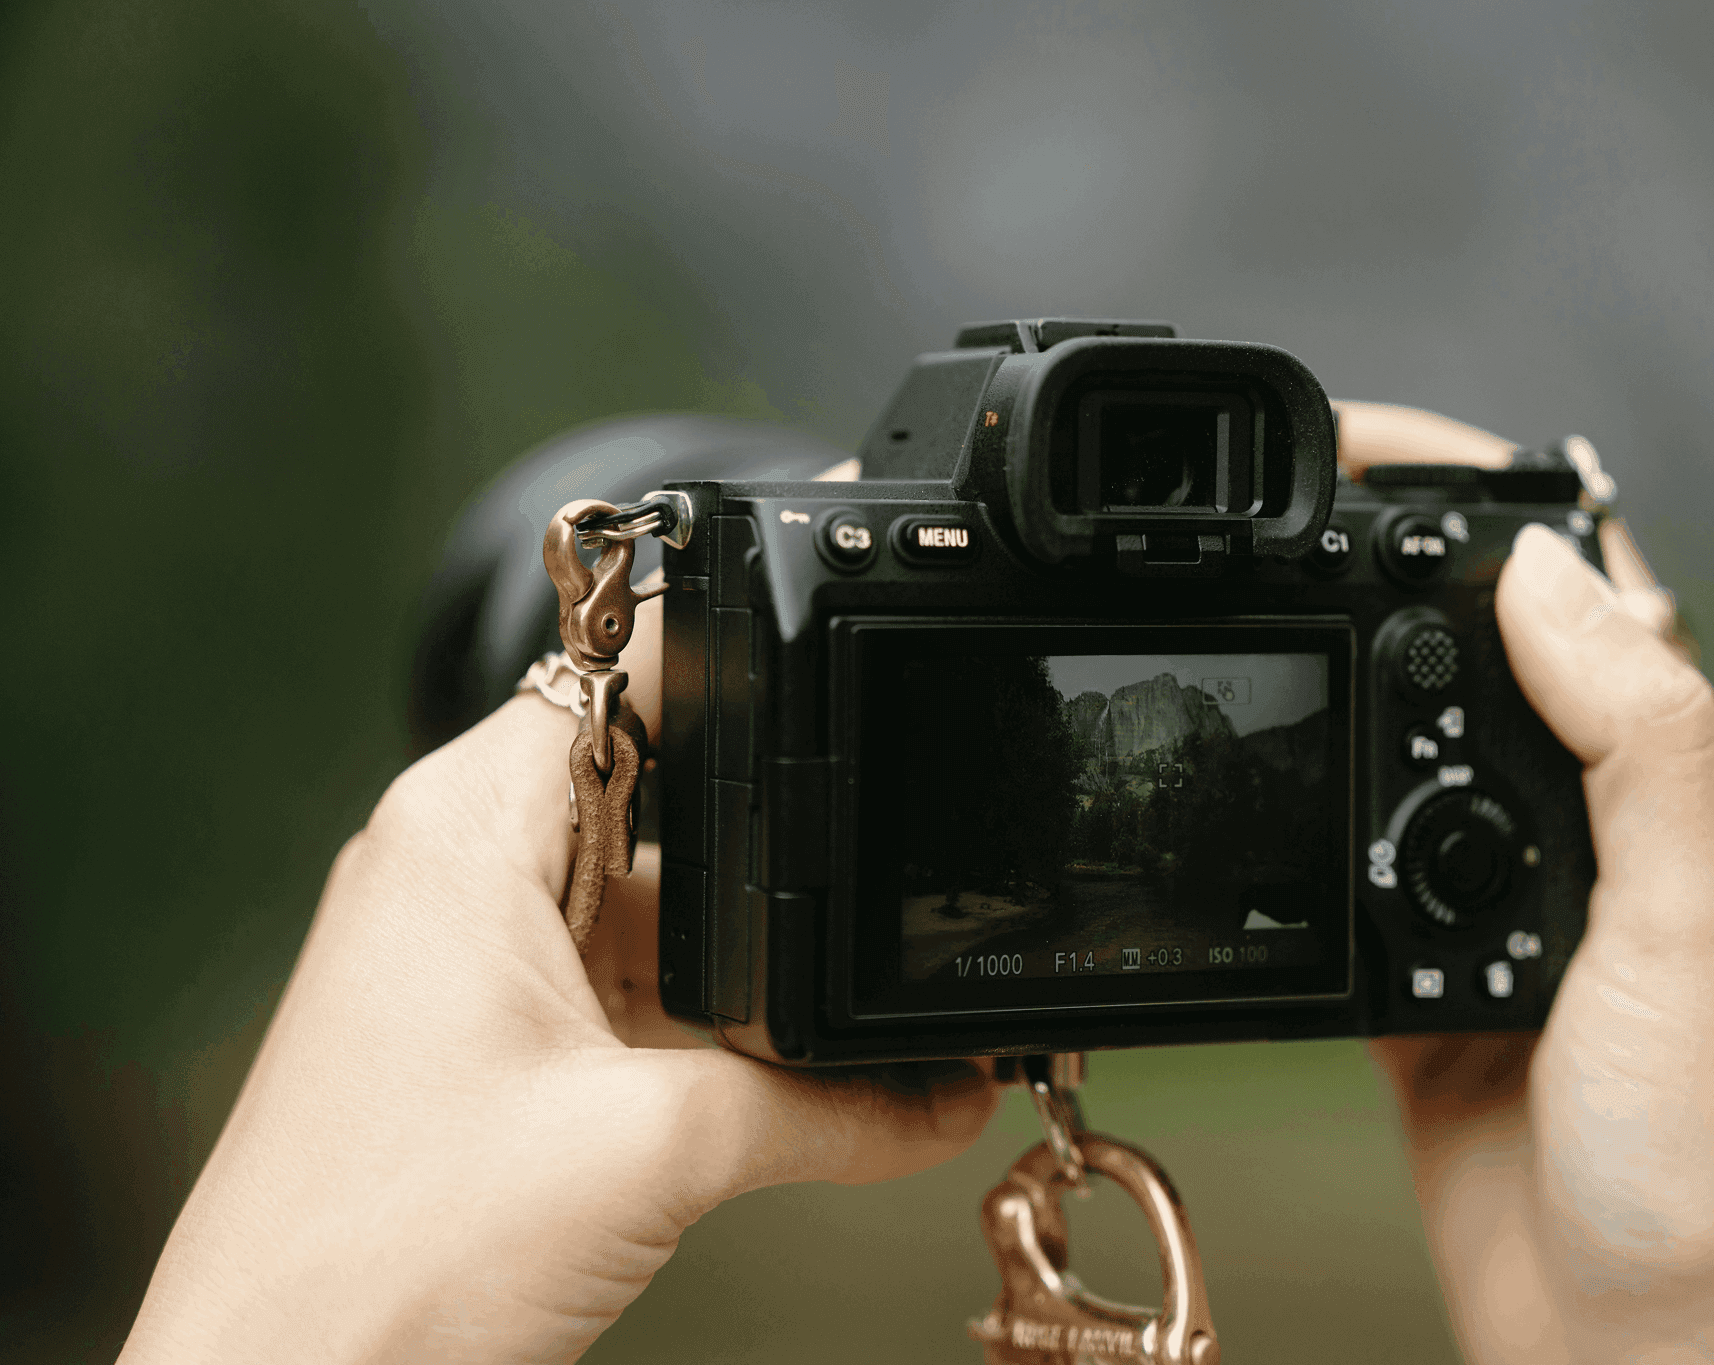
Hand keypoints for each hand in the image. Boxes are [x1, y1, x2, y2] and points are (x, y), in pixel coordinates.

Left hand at [120, 586, 1000, 1362]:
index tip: (837, 667)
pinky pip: (612, 987)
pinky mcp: (474, 1041)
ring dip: (730, 962)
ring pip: (639, 904)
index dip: (738, 668)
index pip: (621, 678)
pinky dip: (692, 1024)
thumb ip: (831, 1107)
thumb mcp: (658, 1153)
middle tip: (860, 890)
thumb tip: (939, 1096)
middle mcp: (451, 873)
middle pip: (651, 795)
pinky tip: (769, 1080)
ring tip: (822, 1021)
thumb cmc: (383, 1262)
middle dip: (761, 850)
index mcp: (464, 831)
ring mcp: (458, 960)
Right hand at [1337, 403, 1713, 1363]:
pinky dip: (1285, 830)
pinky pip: (1330, 875)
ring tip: (1238, 614)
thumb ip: (1638, 744)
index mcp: (1656, 791)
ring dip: (1322, 678)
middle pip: (1465, 648)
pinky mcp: (1410, 983)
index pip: (1577, 590)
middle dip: (1372, 564)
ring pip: (1389, 750)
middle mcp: (1572, 832)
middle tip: (1269, 512)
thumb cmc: (1702, 1163)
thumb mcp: (1687, 927)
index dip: (1478, 498)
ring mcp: (1482, 907)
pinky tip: (1244, 804)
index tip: (1368, 448)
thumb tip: (1542, 574)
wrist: (1632, 1341)